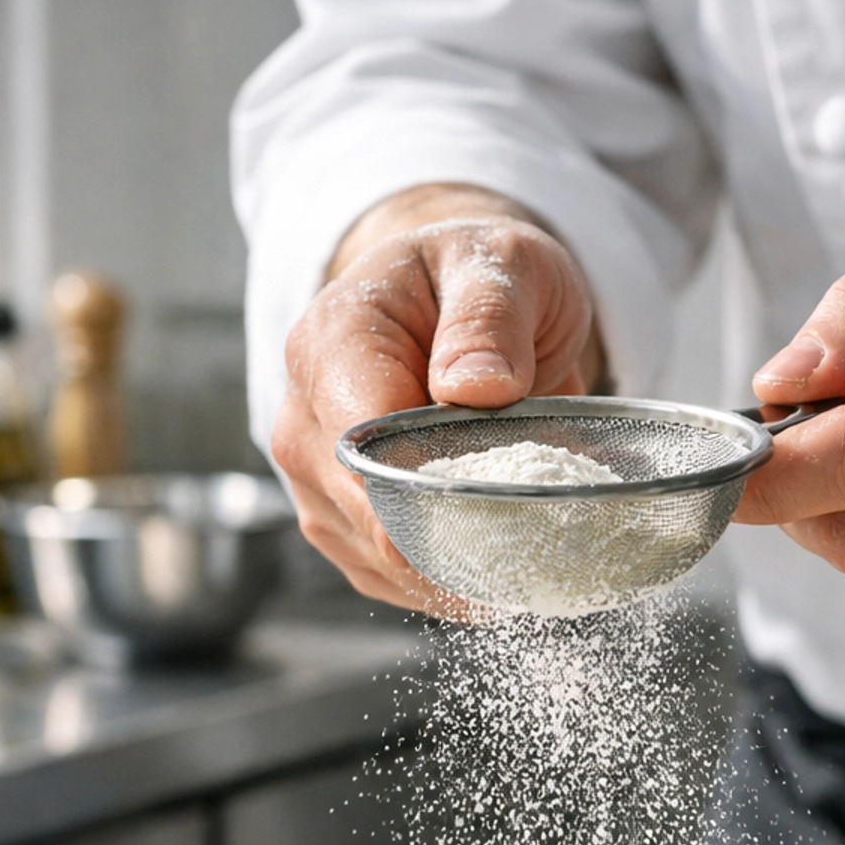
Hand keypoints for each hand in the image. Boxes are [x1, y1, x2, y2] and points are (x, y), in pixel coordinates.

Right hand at [272, 185, 599, 607]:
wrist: (452, 299)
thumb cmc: (473, 276)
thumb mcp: (500, 264)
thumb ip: (488, 317)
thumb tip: (477, 387)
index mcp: (331, 344)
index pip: (364, 446)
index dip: (432, 489)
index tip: (506, 508)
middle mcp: (303, 419)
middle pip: (370, 516)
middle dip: (457, 534)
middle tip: (540, 540)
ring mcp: (314, 479)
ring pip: (380, 560)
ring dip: (456, 566)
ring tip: (525, 546)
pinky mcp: (339, 522)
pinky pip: (389, 577)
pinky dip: (446, 580)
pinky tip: (494, 562)